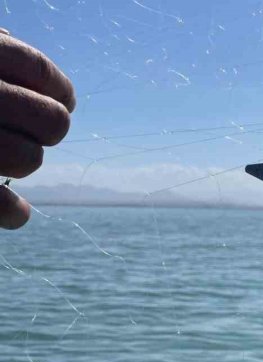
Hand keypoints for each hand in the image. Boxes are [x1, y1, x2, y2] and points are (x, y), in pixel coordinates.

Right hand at [0, 28, 74, 228]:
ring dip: (25, 161)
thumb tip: (22, 55)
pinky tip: (20, 212)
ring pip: (28, 159)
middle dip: (48, 128)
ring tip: (5, 154)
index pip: (36, 68)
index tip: (64, 101)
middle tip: (34, 129)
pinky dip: (11, 213)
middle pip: (51, 121)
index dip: (59, 90)